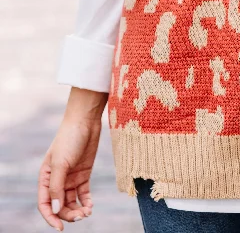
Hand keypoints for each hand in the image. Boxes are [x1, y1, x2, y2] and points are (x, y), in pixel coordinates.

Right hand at [37, 88, 106, 229]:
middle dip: (69, 214)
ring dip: (78, 210)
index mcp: (45, 177)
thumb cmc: (69, 139)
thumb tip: (56, 210)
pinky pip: (83, 194)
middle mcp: (57, 180)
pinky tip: (90, 205)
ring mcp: (70, 178)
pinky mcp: (83, 174)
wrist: (86, 121)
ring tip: (88, 211)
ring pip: (72, 202)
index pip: (44, 204)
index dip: (50, 217)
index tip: (60, 228)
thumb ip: (57, 187)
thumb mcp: (61, 163)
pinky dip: (86, 201)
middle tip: (81, 216)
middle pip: (60, 205)